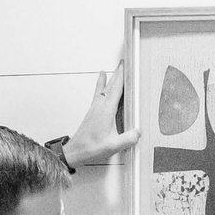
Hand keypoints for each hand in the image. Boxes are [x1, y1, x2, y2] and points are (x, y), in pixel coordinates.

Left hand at [64, 50, 140, 168]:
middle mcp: (100, 106)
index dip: (122, 76)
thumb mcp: (113, 145)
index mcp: (106, 110)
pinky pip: (98, 94)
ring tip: (113, 69)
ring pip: (104, 89)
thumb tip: (138, 132)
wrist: (76, 151)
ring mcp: (95, 108)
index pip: (116, 89)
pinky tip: (101, 85)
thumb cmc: (91, 148)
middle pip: (111, 86)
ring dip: (110, 79)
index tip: (127, 65)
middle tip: (123, 63)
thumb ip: (128, 139)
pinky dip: (101, 86)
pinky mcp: (92, 112)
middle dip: (118, 74)